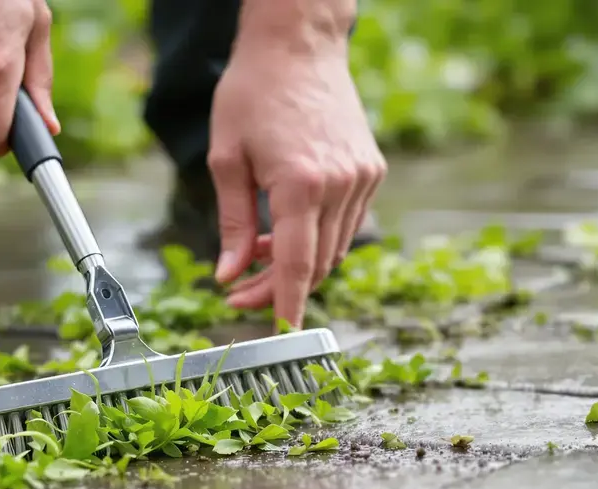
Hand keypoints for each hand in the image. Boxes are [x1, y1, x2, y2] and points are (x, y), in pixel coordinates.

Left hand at [208, 34, 386, 326]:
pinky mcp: (371, 169)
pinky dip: (315, 237)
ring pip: (332, 248)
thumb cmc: (252, 93)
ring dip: (294, 262)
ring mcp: (362, 176)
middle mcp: (340, 184)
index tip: (280, 334)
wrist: (298, 44)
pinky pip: (346, 223)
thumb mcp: (225, 159)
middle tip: (238, 295)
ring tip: (251, 252)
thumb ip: (230, 224)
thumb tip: (227, 276)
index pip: (296, 265)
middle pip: (313, 263)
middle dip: (275, 288)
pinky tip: (280, 228)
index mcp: (301, 183)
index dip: (285, 305)